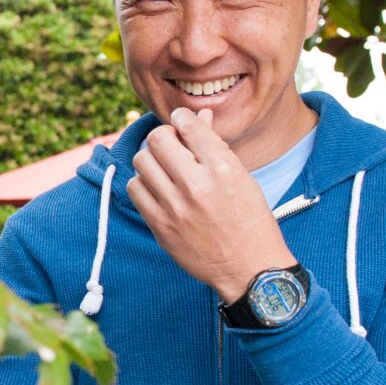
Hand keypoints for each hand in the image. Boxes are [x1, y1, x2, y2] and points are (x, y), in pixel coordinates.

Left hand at [127, 107, 295, 300]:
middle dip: (164, 138)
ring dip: (151, 160)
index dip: (181, 118)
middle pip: (157, 139)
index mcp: (222, 168)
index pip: (187, 124)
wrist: (249, 268)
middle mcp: (196, 185)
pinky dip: (143, 184)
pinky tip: (158, 189)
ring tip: (165, 170)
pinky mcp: (160, 227)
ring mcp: (174, 207)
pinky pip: (135, 189)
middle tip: (173, 147)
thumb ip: (215, 146)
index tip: (182, 123)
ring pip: (141, 162)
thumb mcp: (242, 177)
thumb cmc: (250, 220)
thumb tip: (200, 116)